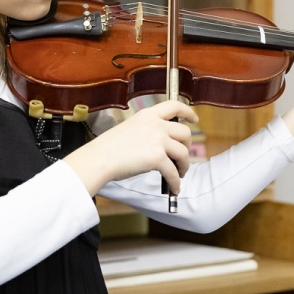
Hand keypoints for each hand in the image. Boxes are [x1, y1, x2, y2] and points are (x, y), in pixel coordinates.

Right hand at [63, 100, 197, 195]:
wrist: (99, 159)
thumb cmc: (109, 147)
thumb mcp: (130, 129)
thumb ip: (148, 131)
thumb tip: (163, 146)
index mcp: (148, 115)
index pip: (174, 106)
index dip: (188, 112)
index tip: (194, 119)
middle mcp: (156, 124)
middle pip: (185, 133)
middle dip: (187, 146)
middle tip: (182, 156)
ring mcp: (158, 140)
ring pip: (183, 153)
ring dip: (184, 166)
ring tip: (179, 174)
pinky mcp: (158, 158)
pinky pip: (174, 172)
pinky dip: (175, 182)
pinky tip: (173, 188)